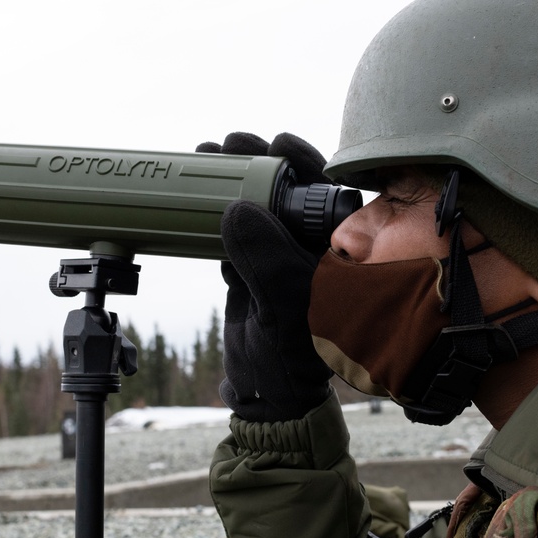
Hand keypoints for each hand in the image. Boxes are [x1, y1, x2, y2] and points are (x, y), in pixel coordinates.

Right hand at [198, 133, 333, 420]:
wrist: (264, 395)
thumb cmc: (292, 358)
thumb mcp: (283, 304)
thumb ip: (265, 258)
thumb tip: (238, 208)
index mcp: (340, 253)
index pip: (328, 193)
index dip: (304, 161)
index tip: (278, 142)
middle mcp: (314, 250)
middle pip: (289, 191)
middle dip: (259, 162)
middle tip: (230, 142)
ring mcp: (282, 259)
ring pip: (261, 207)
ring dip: (234, 181)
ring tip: (207, 155)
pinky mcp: (255, 270)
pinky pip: (239, 231)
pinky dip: (218, 212)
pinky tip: (198, 196)